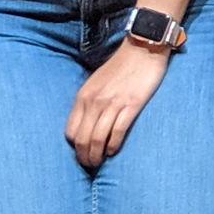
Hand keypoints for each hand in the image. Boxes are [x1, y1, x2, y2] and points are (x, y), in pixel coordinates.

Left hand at [64, 38, 169, 164]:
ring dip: (97, 156)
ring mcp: (112, 104)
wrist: (143, 47)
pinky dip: (113, 146)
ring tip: (100, 162)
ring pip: (97, 140)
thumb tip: (85, 124)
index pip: (70, 131)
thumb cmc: (120, 65)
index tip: (82, 152)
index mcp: (84, 95)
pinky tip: (114, 151)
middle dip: (84, 157)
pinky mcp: (131, 105)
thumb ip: (89, 101)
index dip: (74, 146)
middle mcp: (94, 101)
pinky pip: (117, 133)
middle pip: (82, 139)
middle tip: (90, 165)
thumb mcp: (96, 82)